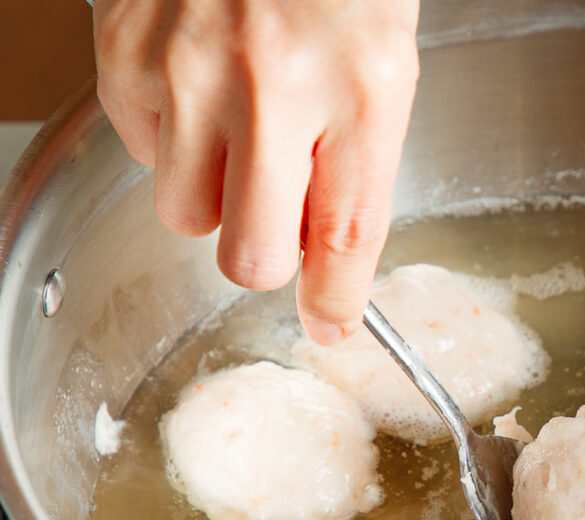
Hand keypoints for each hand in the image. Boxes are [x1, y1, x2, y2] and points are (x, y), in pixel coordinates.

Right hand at [93, 0, 419, 344]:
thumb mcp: (382, 70)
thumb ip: (357, 169)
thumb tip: (326, 269)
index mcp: (360, 91)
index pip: (346, 238)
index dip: (335, 301)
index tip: (329, 326)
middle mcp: (273, 86)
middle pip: (250, 256)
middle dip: (266, 255)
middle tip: (277, 217)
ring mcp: (191, 69)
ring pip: (186, 216)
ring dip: (215, 197)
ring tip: (238, 136)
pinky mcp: (128, 53)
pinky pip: (143, 154)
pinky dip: (172, 141)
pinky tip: (201, 92)